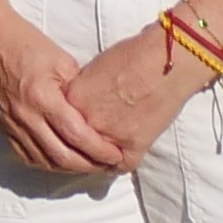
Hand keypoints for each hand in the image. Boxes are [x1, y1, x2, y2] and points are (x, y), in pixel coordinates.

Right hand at [0, 0, 124, 173]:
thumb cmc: (27, 43)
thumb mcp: (62, 61)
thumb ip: (79, 91)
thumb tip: (97, 115)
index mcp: (43, 97)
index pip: (77, 135)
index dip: (100, 150)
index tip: (117, 155)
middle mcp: (25, 115)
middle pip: (62, 156)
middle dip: (90, 165)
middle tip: (108, 166)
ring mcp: (11, 123)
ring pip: (44, 161)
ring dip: (69, 168)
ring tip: (89, 166)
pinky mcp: (2, 126)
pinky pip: (25, 155)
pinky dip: (46, 163)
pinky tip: (60, 161)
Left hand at [64, 25, 207, 169]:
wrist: (165, 61)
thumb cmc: (131, 56)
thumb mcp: (93, 69)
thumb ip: (79, 92)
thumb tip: (74, 106)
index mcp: (72, 99)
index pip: (57, 124)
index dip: (64, 128)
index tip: (69, 130)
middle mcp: (86, 120)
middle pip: (73, 145)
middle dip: (78, 146)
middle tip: (85, 144)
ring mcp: (109, 135)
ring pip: (94, 160)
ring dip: (97, 158)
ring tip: (102, 152)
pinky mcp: (134, 146)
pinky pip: (121, 166)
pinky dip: (121, 162)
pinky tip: (121, 154)